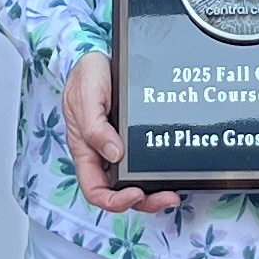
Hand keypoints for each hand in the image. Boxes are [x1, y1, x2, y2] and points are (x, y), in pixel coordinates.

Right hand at [61, 51, 182, 214]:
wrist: (99, 56)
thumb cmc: (87, 75)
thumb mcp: (85, 96)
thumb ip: (95, 126)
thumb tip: (114, 152)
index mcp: (85, 150)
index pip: (95, 190)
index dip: (114, 200)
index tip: (134, 192)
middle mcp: (102, 154)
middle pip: (120, 192)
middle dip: (144, 201)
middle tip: (167, 197)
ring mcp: (118, 148)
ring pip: (135, 182)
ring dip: (154, 193)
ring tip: (173, 192)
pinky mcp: (132, 139)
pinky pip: (144, 163)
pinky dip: (158, 172)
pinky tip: (172, 170)